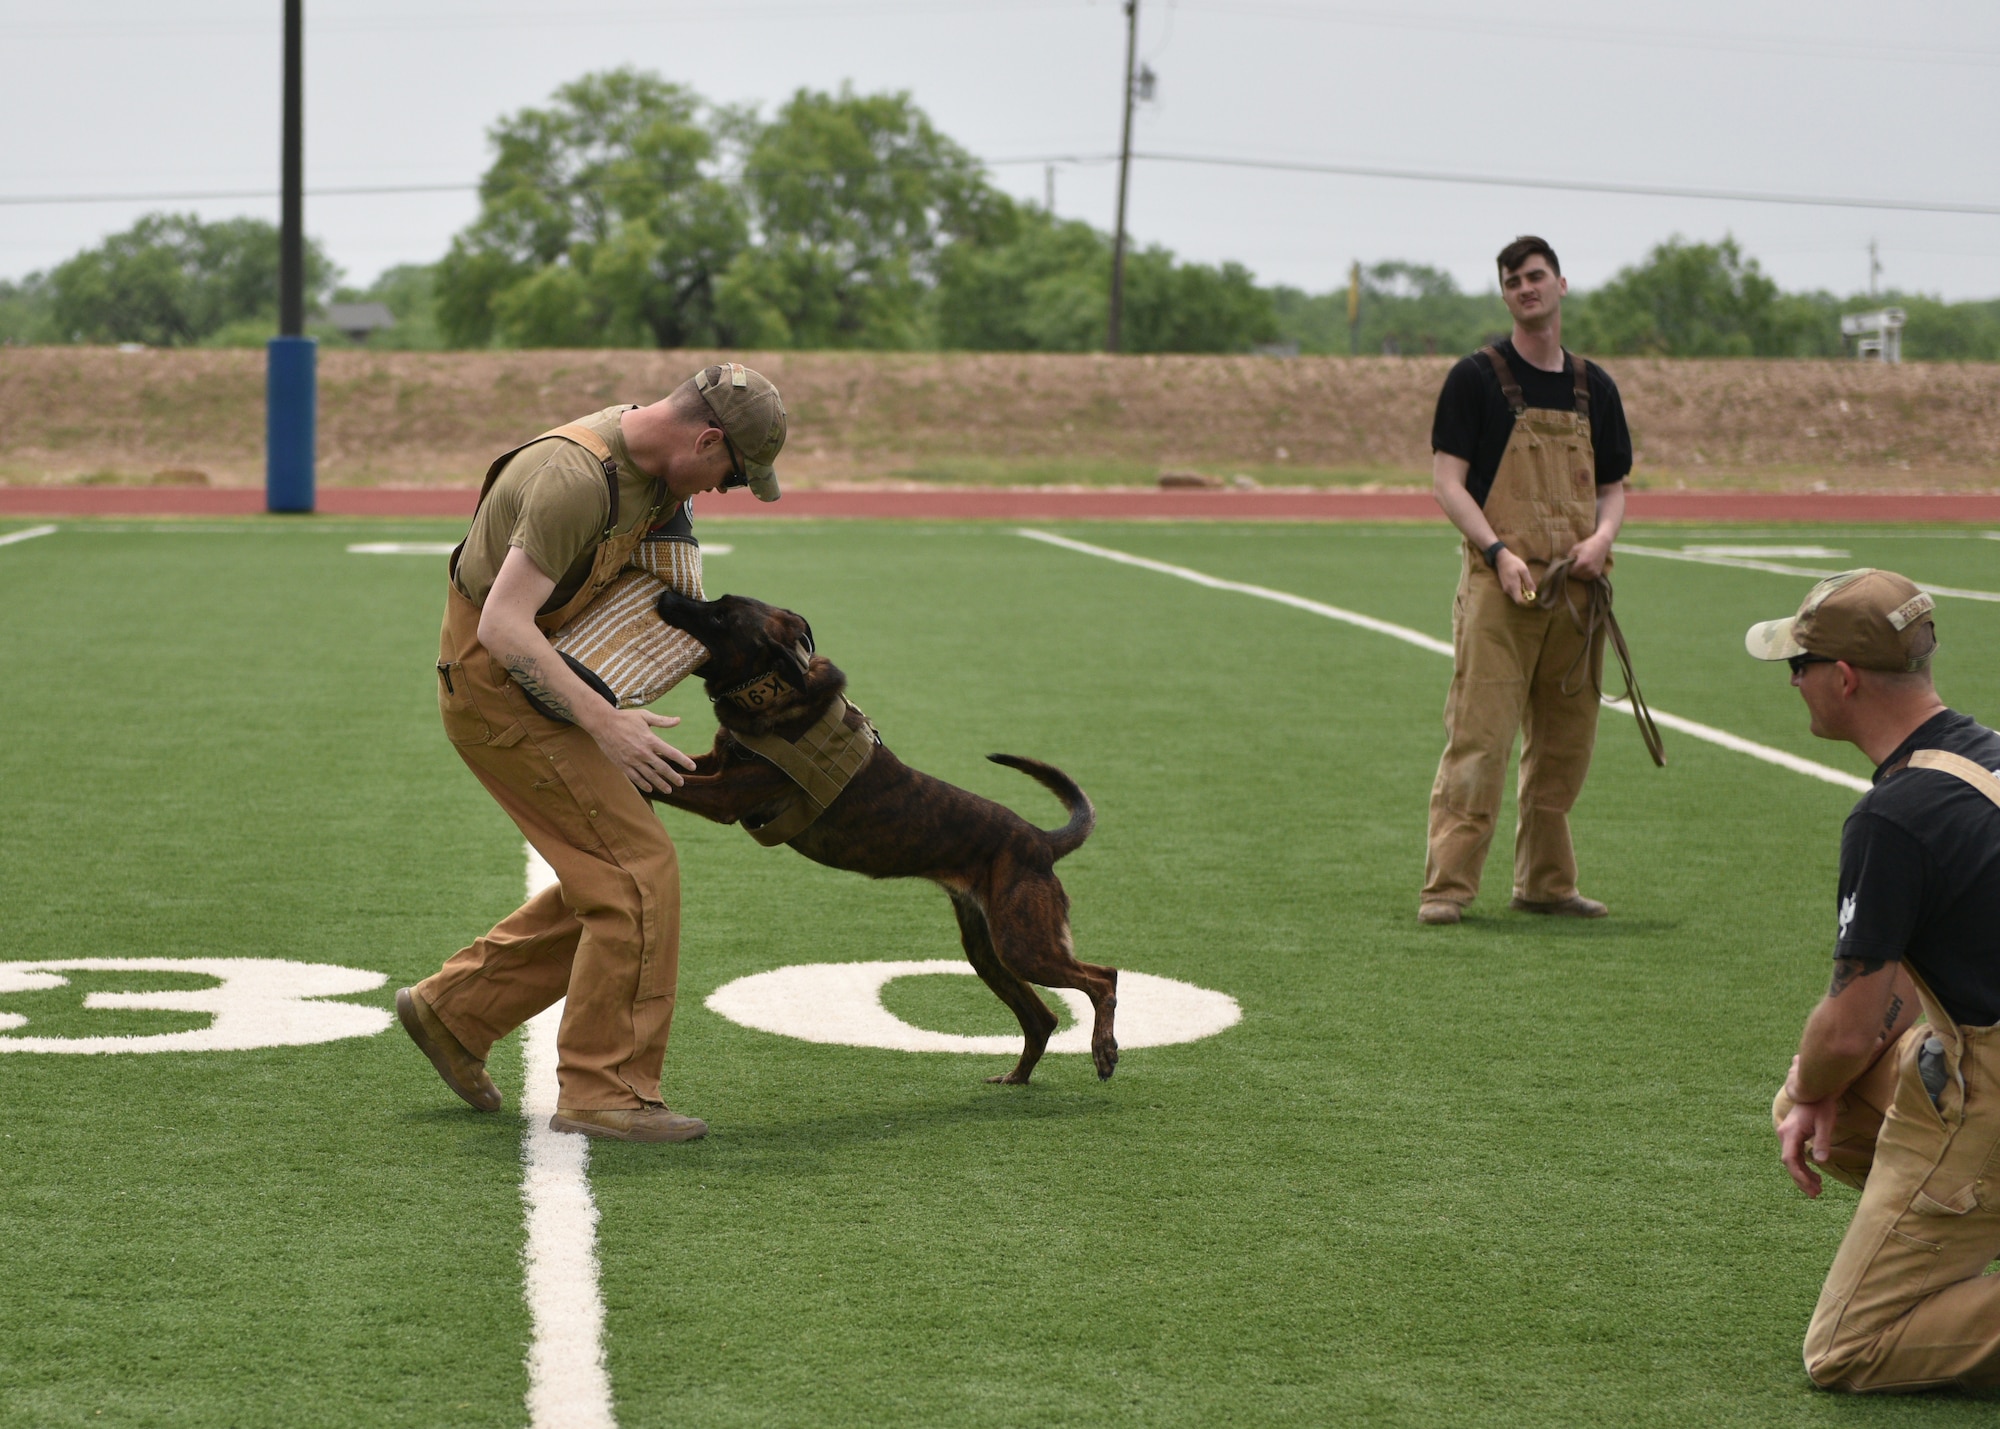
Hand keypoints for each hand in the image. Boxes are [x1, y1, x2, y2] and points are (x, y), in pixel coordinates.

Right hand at [586, 708, 696, 792]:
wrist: (602, 723)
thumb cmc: (625, 718)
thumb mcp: (645, 716)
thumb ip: (662, 721)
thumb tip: (679, 720)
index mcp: (650, 740)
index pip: (671, 753)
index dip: (683, 760)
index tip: (692, 767)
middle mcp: (643, 752)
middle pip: (662, 768)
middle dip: (673, 776)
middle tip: (681, 783)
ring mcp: (632, 760)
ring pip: (649, 776)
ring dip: (660, 784)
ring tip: (669, 790)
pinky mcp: (623, 765)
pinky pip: (635, 777)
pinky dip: (643, 784)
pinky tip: (650, 789)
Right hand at [1496, 548, 1534, 605]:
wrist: (1501, 558)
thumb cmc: (1513, 563)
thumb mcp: (1524, 570)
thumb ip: (1528, 582)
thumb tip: (1534, 592)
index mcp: (1513, 586)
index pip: (1519, 601)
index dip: (1527, 602)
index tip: (1533, 599)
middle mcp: (1508, 590)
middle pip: (1518, 600)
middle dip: (1525, 598)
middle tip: (1533, 592)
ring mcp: (1505, 589)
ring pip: (1515, 596)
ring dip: (1522, 594)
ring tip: (1527, 586)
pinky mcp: (1504, 587)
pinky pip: (1513, 593)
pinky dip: (1518, 591)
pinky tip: (1522, 583)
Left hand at [1568, 531, 1612, 580]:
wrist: (1602, 544)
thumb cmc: (1587, 544)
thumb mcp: (1575, 548)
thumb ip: (1568, 557)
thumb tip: (1562, 565)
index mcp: (1582, 563)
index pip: (1570, 572)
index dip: (1568, 568)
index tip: (1569, 564)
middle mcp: (1589, 570)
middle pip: (1576, 576)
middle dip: (1573, 571)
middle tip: (1575, 564)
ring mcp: (1594, 573)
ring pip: (1581, 578)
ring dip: (1579, 574)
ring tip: (1581, 566)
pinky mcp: (1597, 574)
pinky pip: (1587, 578)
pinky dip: (1585, 575)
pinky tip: (1586, 568)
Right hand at [1777, 1058, 1838, 1197]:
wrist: (1815, 1089)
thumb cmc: (1821, 1105)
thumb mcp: (1825, 1123)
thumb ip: (1822, 1142)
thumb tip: (1821, 1163)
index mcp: (1790, 1133)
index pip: (1790, 1160)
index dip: (1799, 1175)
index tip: (1811, 1187)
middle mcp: (1784, 1134)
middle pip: (1789, 1163)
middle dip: (1801, 1180)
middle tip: (1816, 1194)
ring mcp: (1786, 1135)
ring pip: (1791, 1160)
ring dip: (1803, 1175)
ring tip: (1818, 1188)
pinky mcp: (1791, 1135)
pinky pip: (1794, 1155)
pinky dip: (1803, 1167)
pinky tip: (1815, 1175)